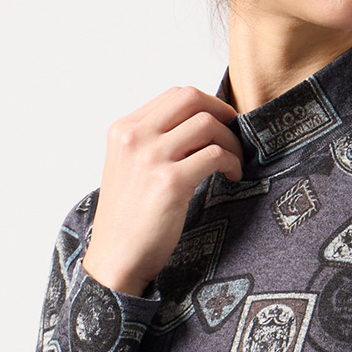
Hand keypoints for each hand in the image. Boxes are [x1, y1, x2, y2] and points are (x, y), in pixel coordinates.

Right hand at [82, 85, 243, 295]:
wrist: (116, 257)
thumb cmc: (128, 217)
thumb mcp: (129, 166)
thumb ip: (153, 141)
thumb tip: (198, 125)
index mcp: (123, 129)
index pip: (174, 95)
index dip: (206, 104)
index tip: (221, 122)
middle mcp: (135, 137)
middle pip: (192, 98)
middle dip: (222, 113)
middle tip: (235, 134)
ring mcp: (152, 157)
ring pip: (208, 125)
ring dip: (231, 141)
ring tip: (234, 162)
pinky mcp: (170, 182)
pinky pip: (215, 155)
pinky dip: (231, 162)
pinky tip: (231, 176)